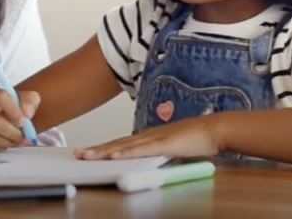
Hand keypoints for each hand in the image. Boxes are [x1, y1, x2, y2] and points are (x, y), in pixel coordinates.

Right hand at [0, 88, 39, 151]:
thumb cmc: (14, 108)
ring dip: (6, 141)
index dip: (13, 110)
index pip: (0, 97)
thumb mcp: (27, 100)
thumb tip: (26, 112)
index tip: (23, 121)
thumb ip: (30, 102)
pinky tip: (5, 144)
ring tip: (16, 142)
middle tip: (22, 138)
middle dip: (12, 132)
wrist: (3, 118)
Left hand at [74, 114, 224, 159]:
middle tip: (78, 154)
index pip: (120, 143)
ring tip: (86, 155)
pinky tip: (112, 155)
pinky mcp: (163, 144)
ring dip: (103, 151)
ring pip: (123, 146)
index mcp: (148, 137)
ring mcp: (153, 139)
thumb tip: (147, 161)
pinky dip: (125, 152)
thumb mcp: (171, 148)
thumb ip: (158, 153)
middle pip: (116, 144)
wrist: (213, 129)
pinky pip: (140, 150)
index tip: (88, 152)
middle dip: (96, 150)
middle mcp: (147, 136)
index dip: (103, 148)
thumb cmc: (196, 139)